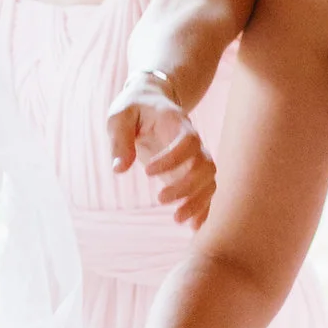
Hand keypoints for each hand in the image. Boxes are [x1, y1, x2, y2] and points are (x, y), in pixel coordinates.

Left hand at [106, 78, 214, 224]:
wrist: (151, 100)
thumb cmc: (133, 108)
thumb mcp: (119, 117)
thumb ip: (119, 140)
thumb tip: (118, 170)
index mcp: (177, 123)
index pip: (189, 141)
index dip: (173, 158)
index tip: (147, 172)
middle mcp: (193, 141)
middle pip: (205, 165)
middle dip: (187, 186)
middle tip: (160, 199)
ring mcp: (194, 157)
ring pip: (209, 181)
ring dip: (198, 202)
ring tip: (178, 220)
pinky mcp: (191, 171)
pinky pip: (206, 190)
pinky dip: (204, 209)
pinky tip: (194, 227)